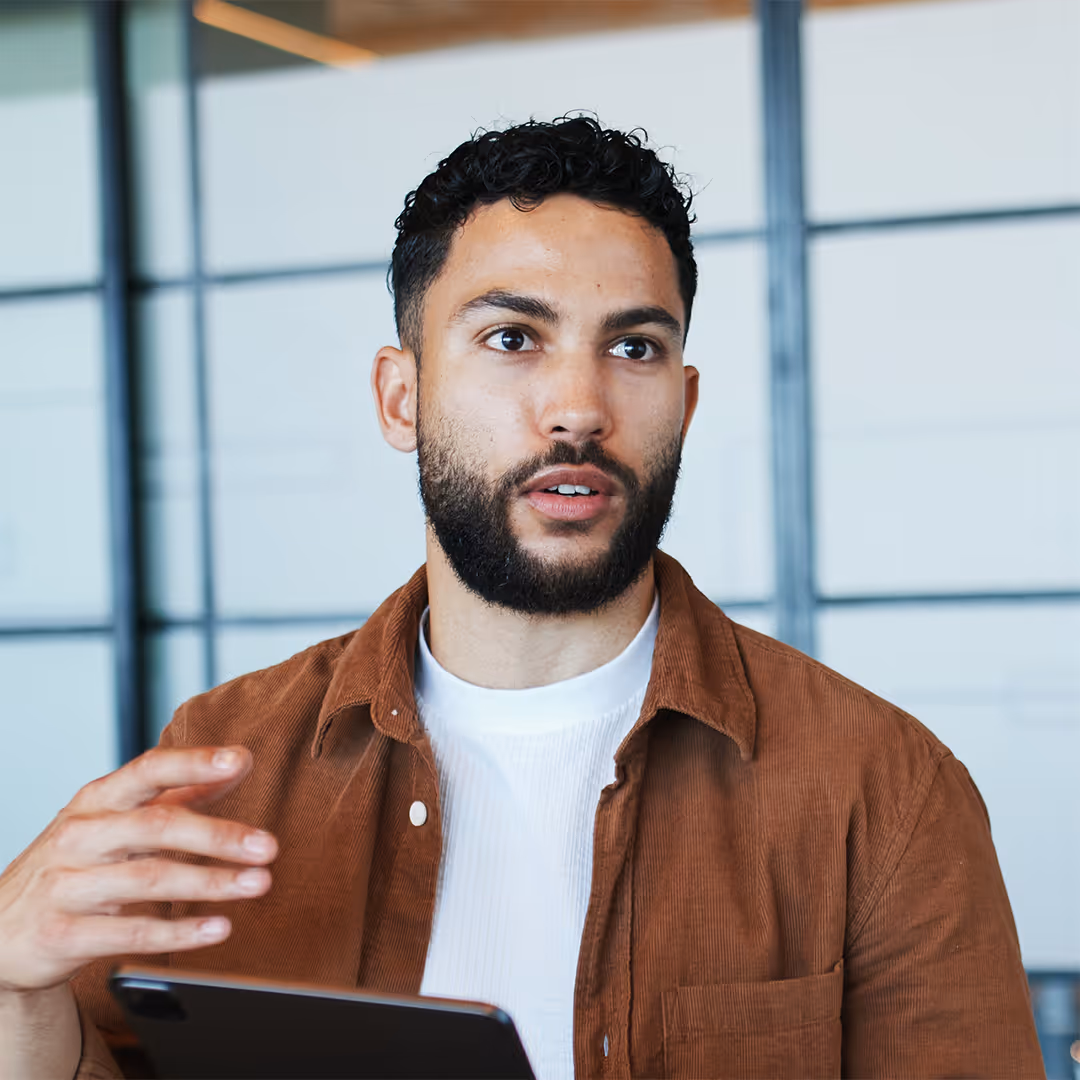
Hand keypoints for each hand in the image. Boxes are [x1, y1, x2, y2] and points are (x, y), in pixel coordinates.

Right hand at [0, 746, 277, 993]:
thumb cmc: (75, 864)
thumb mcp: (119, 820)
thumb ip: (180, 792)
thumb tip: (238, 763)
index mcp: (96, 800)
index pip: (149, 770)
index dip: (194, 763)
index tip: (240, 760)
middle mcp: (80, 835)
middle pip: (157, 826)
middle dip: (219, 836)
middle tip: (268, 846)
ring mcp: (67, 884)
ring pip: (149, 879)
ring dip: (212, 882)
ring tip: (258, 884)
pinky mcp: (63, 933)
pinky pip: (130, 933)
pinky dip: (180, 932)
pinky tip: (218, 927)